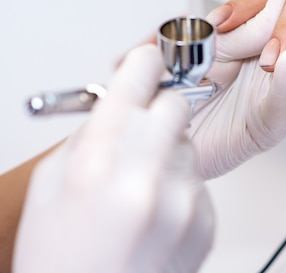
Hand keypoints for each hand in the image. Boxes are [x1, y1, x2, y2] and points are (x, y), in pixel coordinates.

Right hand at [14, 45, 212, 272]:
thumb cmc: (61, 257)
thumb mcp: (52, 185)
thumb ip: (90, 136)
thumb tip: (120, 103)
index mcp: (98, 163)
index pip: (137, 82)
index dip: (143, 64)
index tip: (149, 59)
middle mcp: (146, 179)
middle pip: (177, 105)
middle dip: (161, 110)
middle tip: (145, 128)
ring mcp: (181, 203)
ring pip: (189, 144)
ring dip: (169, 153)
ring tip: (141, 189)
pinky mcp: (205, 223)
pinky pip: (198, 181)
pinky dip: (181, 187)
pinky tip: (156, 214)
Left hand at [189, 0, 285, 178]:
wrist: (165, 140)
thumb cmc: (178, 99)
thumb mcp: (190, 53)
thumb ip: (209, 33)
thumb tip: (226, 11)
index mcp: (255, 45)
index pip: (278, 16)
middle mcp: (270, 68)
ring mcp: (273, 96)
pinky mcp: (268, 125)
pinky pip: (280, 100)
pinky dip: (285, 80)